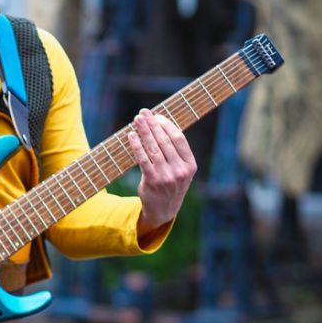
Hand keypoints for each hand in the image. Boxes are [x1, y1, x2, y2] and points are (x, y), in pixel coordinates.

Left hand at [128, 109, 196, 234]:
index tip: (157, 115)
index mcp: (190, 165)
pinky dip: (136, 145)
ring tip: (137, 120)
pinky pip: (143, 159)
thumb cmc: (171, 183)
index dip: (167, 125)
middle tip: (144, 112)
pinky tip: (131, 136)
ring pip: (153, 148)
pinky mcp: (152, 181)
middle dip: (153, 124)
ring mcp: (167, 176)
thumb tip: (161, 125)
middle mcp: (180, 170)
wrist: (164, 209)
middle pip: (165, 141)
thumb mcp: (181, 170)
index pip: (179, 139)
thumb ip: (176, 152)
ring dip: (144, 131)